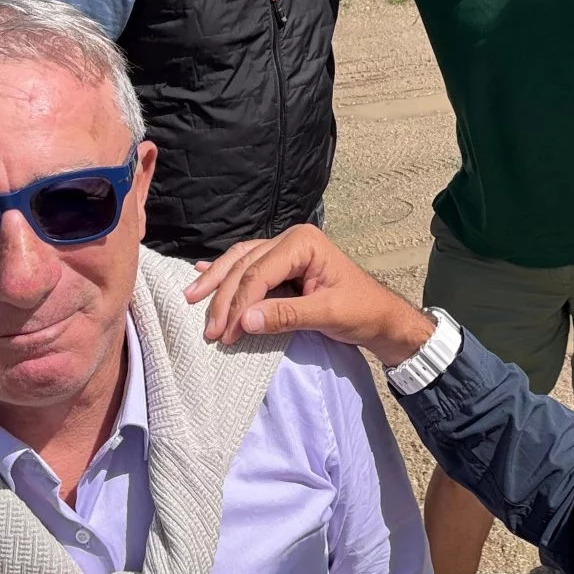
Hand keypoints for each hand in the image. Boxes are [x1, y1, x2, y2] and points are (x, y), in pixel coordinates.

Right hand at [187, 225, 435, 365]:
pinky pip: (247, 266)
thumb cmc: (362, 312)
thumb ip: (287, 316)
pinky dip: (225, 274)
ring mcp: (285, 249)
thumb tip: (245, 321)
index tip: (226, 334)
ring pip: (240, 262)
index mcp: (303, 242)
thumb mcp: (328, 314)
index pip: (259, 273)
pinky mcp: (283, 265)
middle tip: (209, 331)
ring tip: (191, 300)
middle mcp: (291, 239)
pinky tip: (202, 274)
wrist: (382, 317)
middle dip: (223, 298)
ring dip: (216, 283)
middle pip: (244, 266)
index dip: (239, 303)